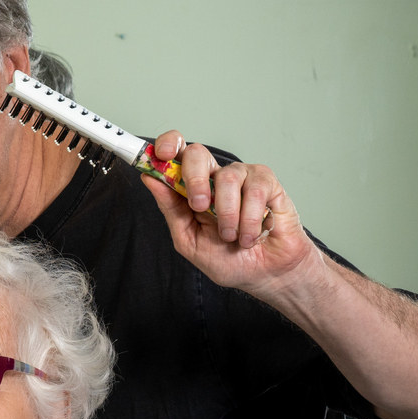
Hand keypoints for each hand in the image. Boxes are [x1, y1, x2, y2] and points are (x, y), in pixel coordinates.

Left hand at [143, 131, 318, 299]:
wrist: (263, 274)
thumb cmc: (226, 258)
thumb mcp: (188, 239)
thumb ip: (170, 209)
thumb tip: (149, 178)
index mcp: (192, 188)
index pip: (176, 153)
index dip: (167, 145)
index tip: (162, 154)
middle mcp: (215, 177)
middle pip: (198, 154)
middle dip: (194, 180)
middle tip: (200, 207)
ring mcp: (242, 177)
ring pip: (227, 177)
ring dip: (227, 215)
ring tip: (231, 237)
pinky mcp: (267, 182)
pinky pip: (254, 190)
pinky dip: (250, 219)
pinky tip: (251, 235)